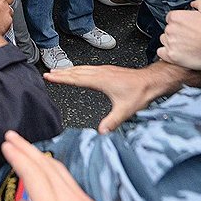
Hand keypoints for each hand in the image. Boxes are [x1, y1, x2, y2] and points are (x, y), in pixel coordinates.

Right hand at [1, 131, 100, 200]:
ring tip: (26, 148)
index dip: (18, 157)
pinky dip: (54, 169)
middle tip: (12, 136)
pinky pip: (70, 180)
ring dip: (40, 156)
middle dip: (27, 148)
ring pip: (61, 170)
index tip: (6, 145)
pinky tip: (46, 167)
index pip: (34, 175)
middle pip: (47, 166)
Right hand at [45, 65, 163, 133]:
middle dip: (61, 72)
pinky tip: (79, 71)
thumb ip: (112, 121)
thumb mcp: (125, 109)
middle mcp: (101, 73)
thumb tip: (101, 132)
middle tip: (48, 72)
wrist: (151, 80)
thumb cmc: (140, 92)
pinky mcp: (108, 70)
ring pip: (82, 68)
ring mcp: (104, 70)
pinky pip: (88, 68)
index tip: (49, 76)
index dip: (61, 78)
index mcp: (101, 80)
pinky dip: (78, 69)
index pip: (76, 78)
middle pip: (76, 71)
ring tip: (58, 70)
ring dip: (69, 69)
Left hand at [157, 0, 200, 71]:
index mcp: (176, 17)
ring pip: (164, 41)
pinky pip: (161, 53)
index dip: (179, 24)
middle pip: (168, 30)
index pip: (170, 19)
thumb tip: (194, 4)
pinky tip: (178, 54)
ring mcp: (170, 42)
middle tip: (189, 38)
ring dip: (172, 44)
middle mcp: (170, 29)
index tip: (185, 28)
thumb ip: (199, 3)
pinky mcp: (171, 55)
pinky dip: (167, 54)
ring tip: (186, 47)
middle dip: (176, 34)